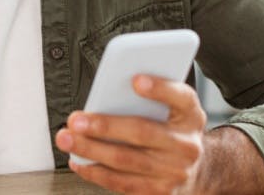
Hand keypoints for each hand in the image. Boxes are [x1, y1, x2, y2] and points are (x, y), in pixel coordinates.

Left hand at [56, 75, 206, 194]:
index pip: (181, 97)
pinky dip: (96, 172)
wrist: (195, 169)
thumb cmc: (173, 129)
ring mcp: (174, 172)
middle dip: (104, 126)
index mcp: (190, 115)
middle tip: (76, 120)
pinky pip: (122, 183)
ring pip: (126, 161)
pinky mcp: (159, 192)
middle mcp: (187, 145)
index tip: (136, 80)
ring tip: (67, 139)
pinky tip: (78, 160)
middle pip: (142, 132)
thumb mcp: (172, 108)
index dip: (160, 88)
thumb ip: (150, 96)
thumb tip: (109, 92)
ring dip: (91, 150)